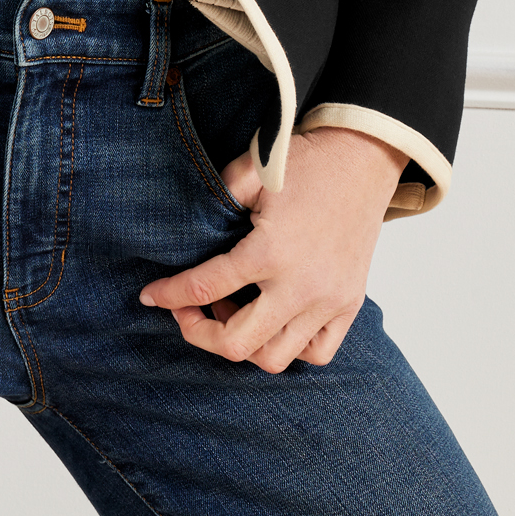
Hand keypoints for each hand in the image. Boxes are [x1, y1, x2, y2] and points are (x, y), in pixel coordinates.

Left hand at [139, 127, 405, 372]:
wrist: (364, 157)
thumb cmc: (306, 161)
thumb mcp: (251, 170)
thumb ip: (216, 197)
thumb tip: (186, 225)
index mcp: (270, 252)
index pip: (205, 287)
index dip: (170, 294)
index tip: (150, 296)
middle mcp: (301, 287)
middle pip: (238, 344)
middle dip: (200, 333)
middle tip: (187, 312)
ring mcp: (329, 302)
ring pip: (276, 357)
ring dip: (245, 342)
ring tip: (232, 309)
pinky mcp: (349, 305)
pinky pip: (317, 353)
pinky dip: (291, 347)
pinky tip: (272, 319)